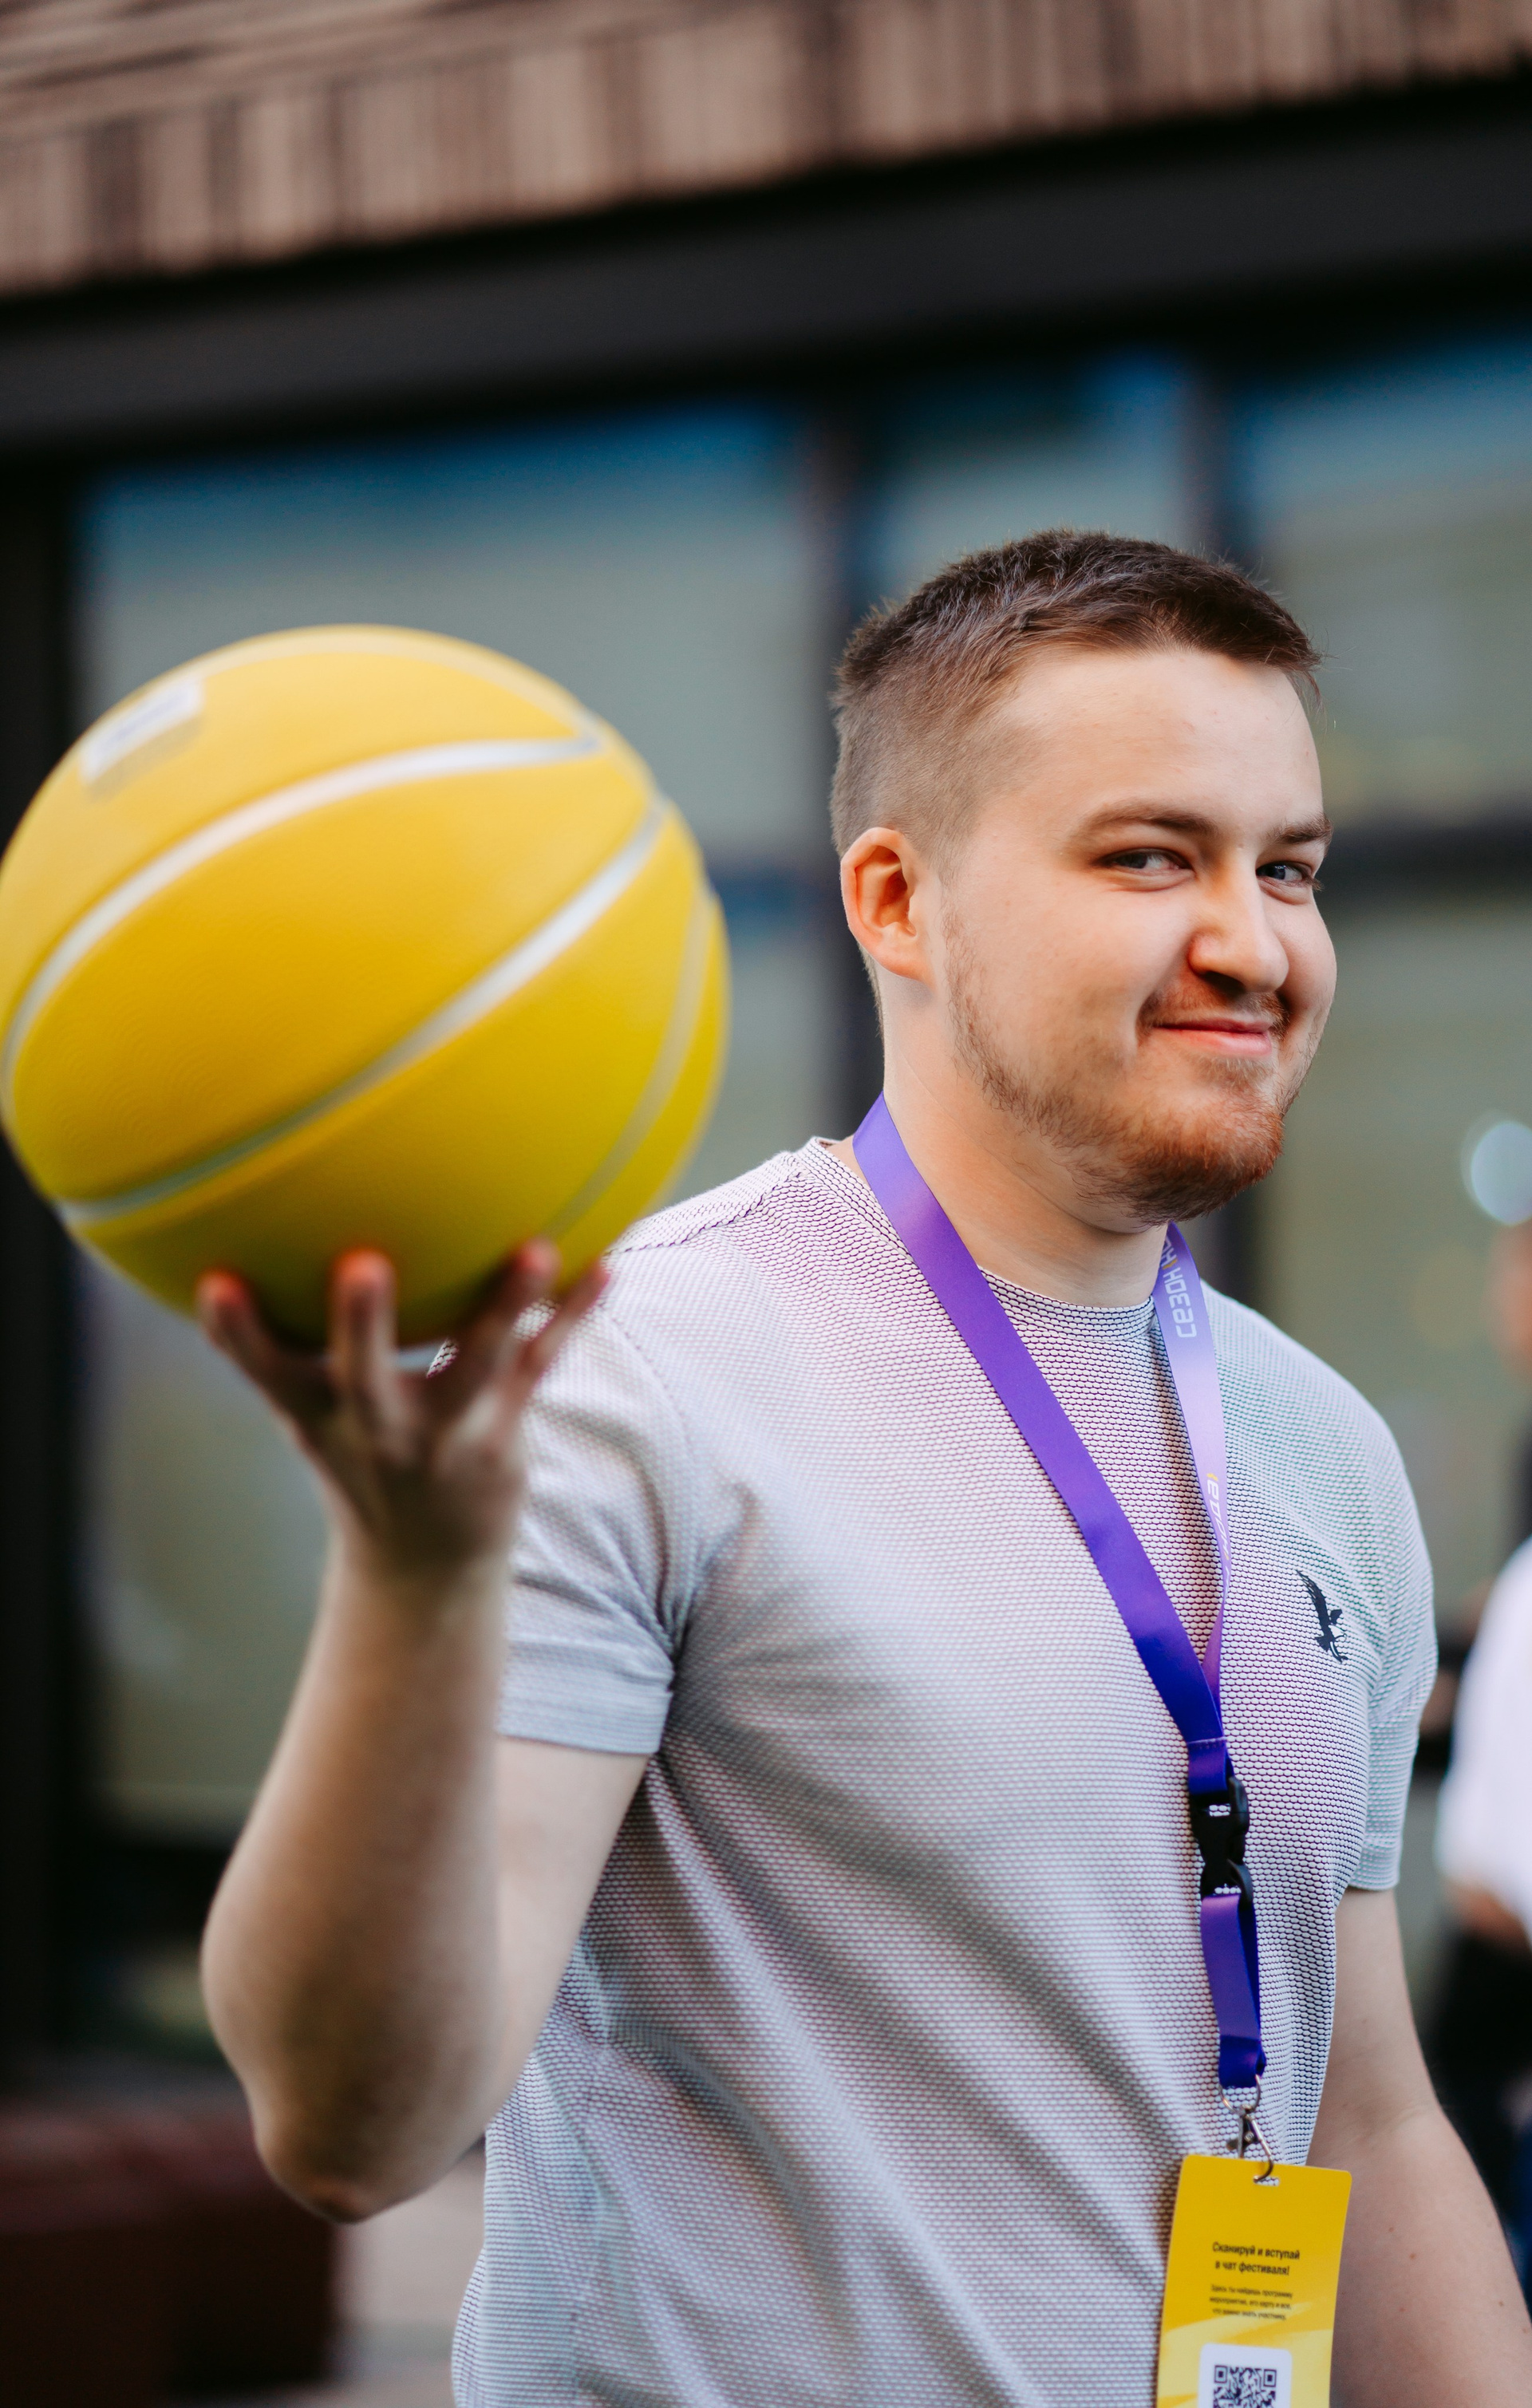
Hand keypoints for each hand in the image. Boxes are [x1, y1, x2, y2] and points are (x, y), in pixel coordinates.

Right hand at [197, 1243, 606, 1580]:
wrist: (424, 1568)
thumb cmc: (357, 1461)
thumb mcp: (307, 1413)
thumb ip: (275, 1346)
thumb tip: (222, 1256)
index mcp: (319, 1415)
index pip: (265, 1369)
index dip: (236, 1331)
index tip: (217, 1284)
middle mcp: (378, 1428)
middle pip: (364, 1373)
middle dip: (361, 1322)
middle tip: (360, 1266)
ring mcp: (446, 1435)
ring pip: (477, 1363)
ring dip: (506, 1305)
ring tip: (535, 1250)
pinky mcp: (503, 1434)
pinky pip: (540, 1364)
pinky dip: (571, 1315)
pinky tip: (603, 1266)